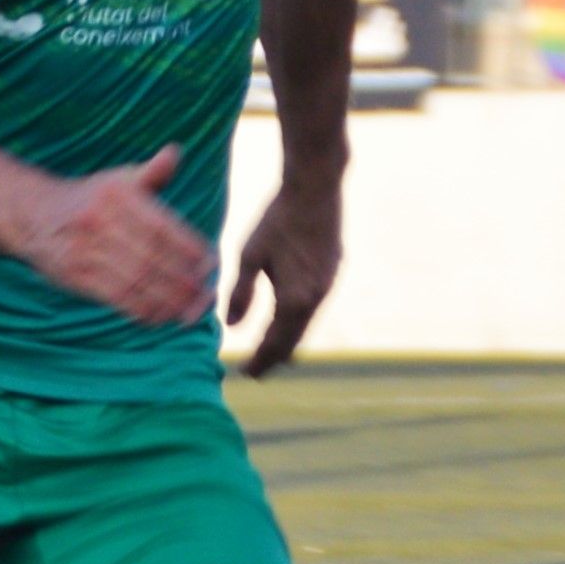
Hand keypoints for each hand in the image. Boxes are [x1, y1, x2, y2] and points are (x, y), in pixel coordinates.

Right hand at [19, 145, 215, 329]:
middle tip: (208, 293)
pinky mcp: (74, 276)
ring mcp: (84, 250)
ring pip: (135, 281)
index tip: (211, 262)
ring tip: (192, 311)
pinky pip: (115, 298)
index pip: (160, 226)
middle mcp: (100, 221)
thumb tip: (174, 153)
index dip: (189, 247)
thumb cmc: (89, 198)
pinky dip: (143, 310)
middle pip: (151, 257)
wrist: (33, 214)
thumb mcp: (117, 179)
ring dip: (169, 300)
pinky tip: (163, 316)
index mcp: (116, 195)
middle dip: (183, 280)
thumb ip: (151, 172)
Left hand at [226, 167, 342, 376]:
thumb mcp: (250, 255)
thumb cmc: (277, 219)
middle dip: (274, 358)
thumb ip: (240, 293)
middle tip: (255, 371)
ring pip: (306, 326)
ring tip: (269, 351)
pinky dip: (298, 322)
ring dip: (287, 341)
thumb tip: (230, 327)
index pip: (274, 343)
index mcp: (294, 299)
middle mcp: (316, 299)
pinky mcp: (334, 273)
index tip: (244, 375)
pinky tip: (287, 318)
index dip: (259, 361)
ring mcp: (328, 286)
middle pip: (293, 342)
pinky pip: (314, 309)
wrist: (316, 188)